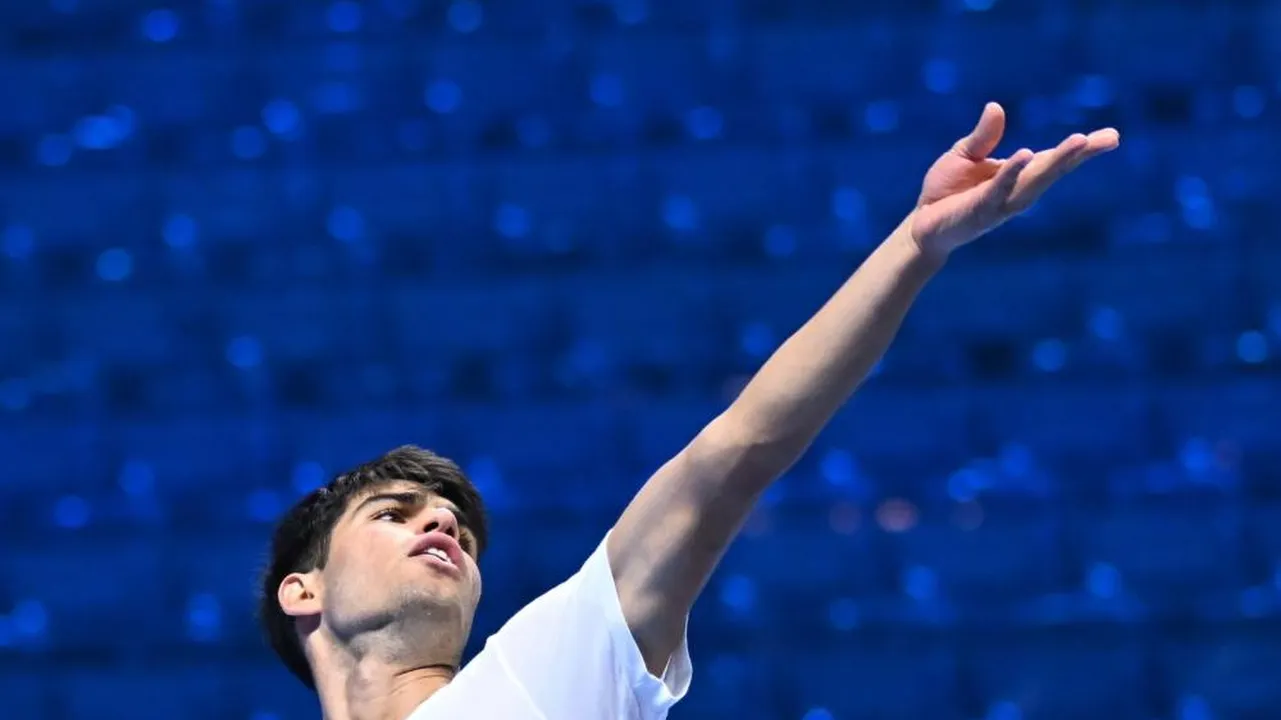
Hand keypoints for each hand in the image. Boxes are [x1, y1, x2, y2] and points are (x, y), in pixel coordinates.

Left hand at [910, 102, 1119, 257]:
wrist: (921, 225)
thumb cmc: (946, 190)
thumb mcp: (964, 155)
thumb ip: (983, 136)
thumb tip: (996, 107)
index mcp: (1018, 174)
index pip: (1053, 160)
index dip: (1082, 150)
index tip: (1112, 137)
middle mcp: (1017, 191)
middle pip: (1053, 170)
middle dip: (1079, 154)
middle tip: (1107, 139)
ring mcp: (1001, 202)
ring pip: (1034, 181)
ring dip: (1056, 162)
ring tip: (1079, 142)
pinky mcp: (980, 209)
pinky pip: (999, 189)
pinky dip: (1013, 172)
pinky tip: (1027, 155)